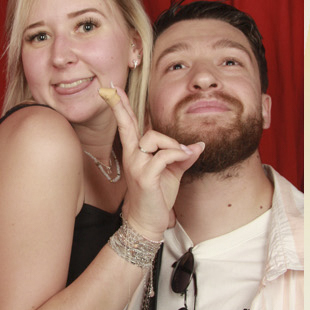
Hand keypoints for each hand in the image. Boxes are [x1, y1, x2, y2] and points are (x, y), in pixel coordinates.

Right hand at [98, 85, 203, 240]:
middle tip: (110, 87)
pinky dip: (178, 155)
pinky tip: (186, 158)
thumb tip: (198, 145)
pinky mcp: (145, 177)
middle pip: (126, 124)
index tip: (111, 89)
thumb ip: (182, 156)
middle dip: (119, 105)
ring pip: (154, 138)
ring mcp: (136, 165)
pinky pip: (164, 156)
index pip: (128, 125)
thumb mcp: (172, 172)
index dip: (121, 106)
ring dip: (173, 144)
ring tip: (184, 156)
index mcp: (136, 152)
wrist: (148, 222)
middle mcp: (132, 156)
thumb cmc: (157, 196)